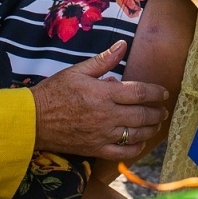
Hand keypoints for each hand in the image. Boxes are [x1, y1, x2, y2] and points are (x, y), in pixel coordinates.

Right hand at [30, 41, 170, 158]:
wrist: (33, 120)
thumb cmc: (54, 92)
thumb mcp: (77, 71)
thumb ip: (103, 60)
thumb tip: (122, 45)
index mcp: (104, 93)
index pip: (139, 92)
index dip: (156, 92)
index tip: (164, 93)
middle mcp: (107, 116)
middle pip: (142, 115)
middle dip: (157, 112)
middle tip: (164, 110)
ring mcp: (102, 135)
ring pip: (136, 135)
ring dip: (150, 129)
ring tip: (156, 125)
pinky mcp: (95, 149)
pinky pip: (122, 154)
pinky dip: (135, 149)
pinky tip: (140, 143)